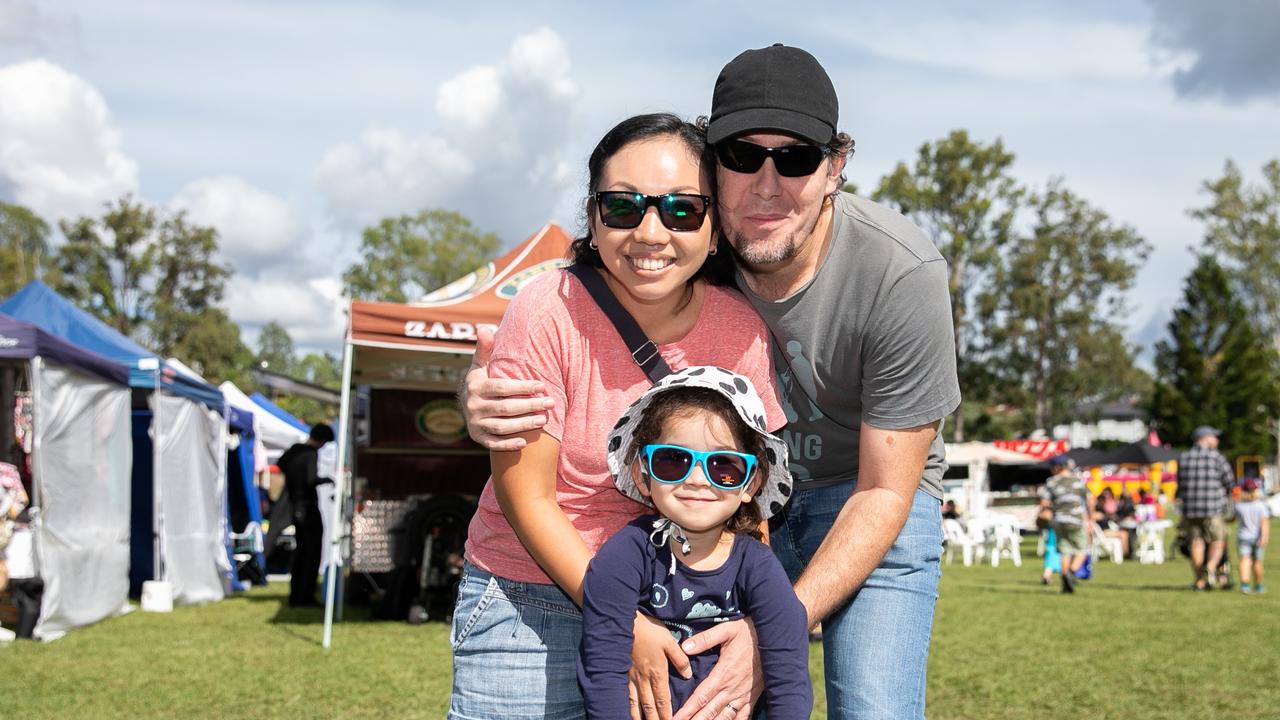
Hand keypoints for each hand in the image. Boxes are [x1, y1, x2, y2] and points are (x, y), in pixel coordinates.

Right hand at [461, 326, 553, 449]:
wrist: (466, 404)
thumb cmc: (482, 380)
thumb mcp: (480, 364)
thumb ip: (484, 348)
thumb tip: (484, 327)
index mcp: (475, 386)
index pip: (502, 387)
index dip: (522, 387)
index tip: (542, 385)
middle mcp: (473, 406)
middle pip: (506, 407)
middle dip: (530, 405)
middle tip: (550, 403)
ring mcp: (475, 423)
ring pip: (502, 426)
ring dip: (524, 424)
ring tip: (544, 420)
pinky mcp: (477, 438)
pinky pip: (493, 444)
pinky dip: (507, 444)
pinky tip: (524, 442)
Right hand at [629, 613, 690, 719]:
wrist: (625, 623)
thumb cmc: (649, 631)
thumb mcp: (669, 641)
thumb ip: (680, 659)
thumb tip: (688, 675)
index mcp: (657, 673)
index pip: (663, 700)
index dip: (667, 714)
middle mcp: (643, 680)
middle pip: (649, 706)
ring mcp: (631, 678)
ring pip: (635, 704)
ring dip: (640, 717)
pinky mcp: (622, 674)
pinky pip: (625, 695)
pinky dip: (628, 706)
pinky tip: (628, 711)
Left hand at [673, 619, 761, 719]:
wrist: (775, 639)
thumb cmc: (748, 634)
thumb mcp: (726, 630)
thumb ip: (705, 639)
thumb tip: (685, 646)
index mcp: (723, 674)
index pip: (700, 697)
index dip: (687, 710)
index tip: (675, 718)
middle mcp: (732, 689)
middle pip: (710, 712)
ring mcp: (743, 695)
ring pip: (725, 718)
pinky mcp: (752, 697)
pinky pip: (742, 717)